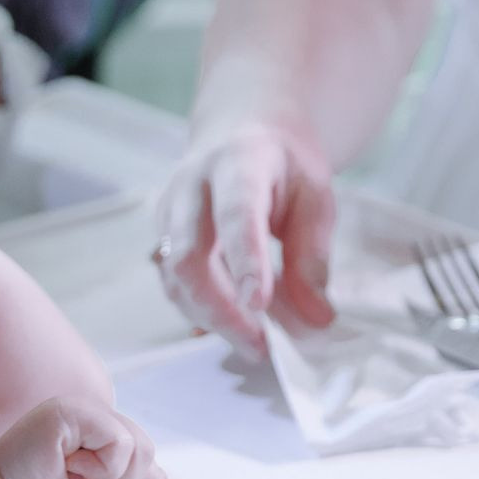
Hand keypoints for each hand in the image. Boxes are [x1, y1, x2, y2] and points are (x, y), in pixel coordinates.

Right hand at [154, 120, 337, 353]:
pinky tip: (230, 328)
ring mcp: (169, 209)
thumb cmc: (283, 166)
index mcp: (238, 162)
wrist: (239, 132)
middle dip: (221, 308)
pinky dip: (200, 311)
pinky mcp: (162, 233)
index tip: (260, 306)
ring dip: (210, 317)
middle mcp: (192, 184)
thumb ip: (313, 256)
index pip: (236, 214)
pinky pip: (172, 282)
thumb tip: (316, 319)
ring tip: (252, 344)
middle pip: (190, 255)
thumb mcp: (315, 197)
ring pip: (174, 276)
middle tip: (259, 346)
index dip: (245, 261)